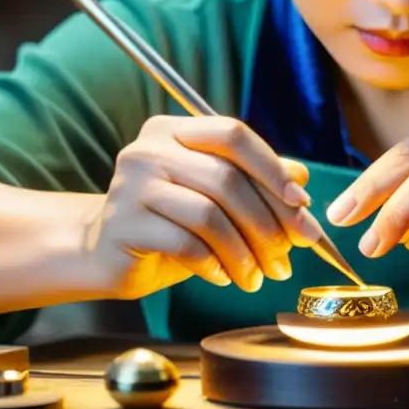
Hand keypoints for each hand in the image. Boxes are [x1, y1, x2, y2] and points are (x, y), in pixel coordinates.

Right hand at [86, 115, 325, 298]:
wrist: (106, 251)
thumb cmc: (171, 221)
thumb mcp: (216, 196)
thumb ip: (255, 181)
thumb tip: (300, 179)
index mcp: (175, 131)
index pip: (234, 135)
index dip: (272, 168)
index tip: (301, 204)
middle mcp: (150, 149)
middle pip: (227, 179)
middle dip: (268, 223)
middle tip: (288, 257)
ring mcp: (131, 185)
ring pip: (210, 215)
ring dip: (244, 252)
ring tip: (258, 277)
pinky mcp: (124, 225)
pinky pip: (186, 244)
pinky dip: (214, 264)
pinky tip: (224, 277)